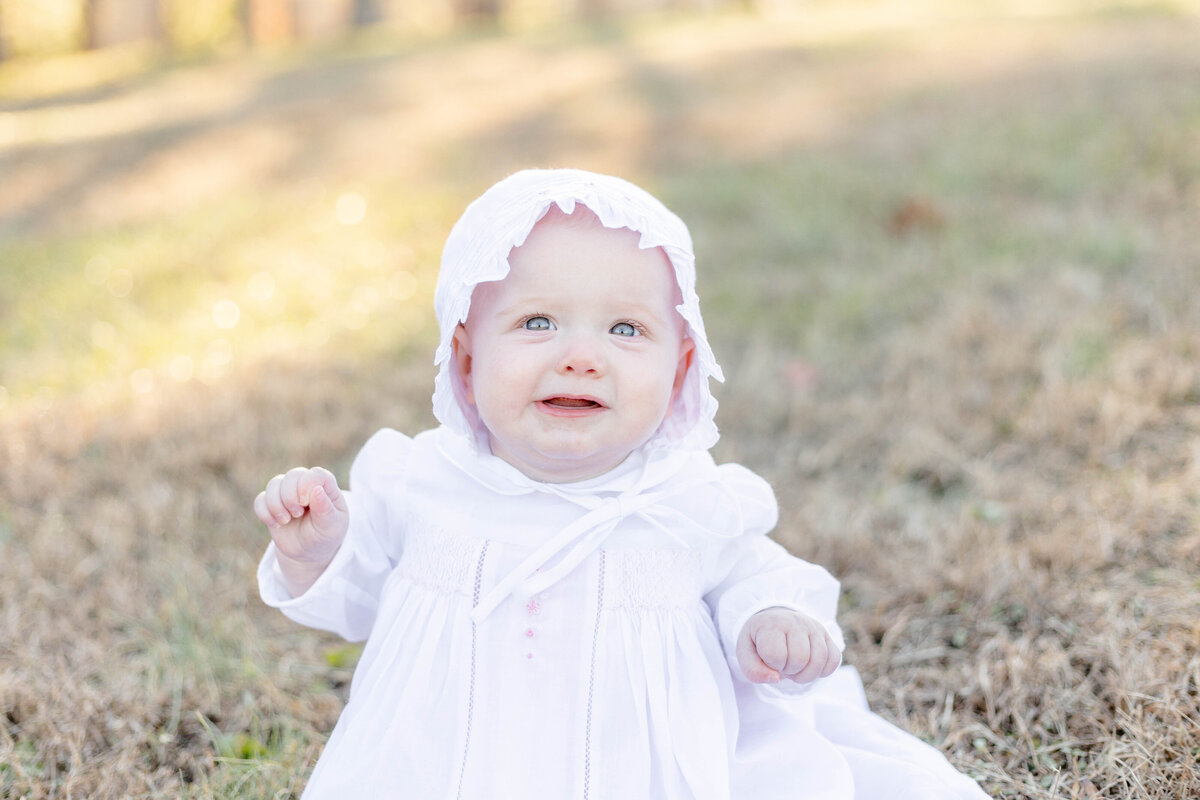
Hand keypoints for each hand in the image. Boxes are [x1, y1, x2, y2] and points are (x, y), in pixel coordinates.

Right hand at [253, 466, 349, 595]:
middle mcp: (306, 485)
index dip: (306, 486)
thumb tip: (316, 489)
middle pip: (292, 476)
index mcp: (326, 487)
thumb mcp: (331, 527)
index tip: (305, 504)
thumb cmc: (325, 536)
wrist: (309, 552)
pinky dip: (264, 513)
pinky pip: (260, 500)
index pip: (315, 474)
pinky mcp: (272, 505)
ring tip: (286, 521)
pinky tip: (275, 524)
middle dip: (290, 496)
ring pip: (274, 484)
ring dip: (276, 504)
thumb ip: (325, 509)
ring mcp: (287, 493)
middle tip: (297, 514)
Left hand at [736, 607, 839, 684]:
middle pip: (800, 659)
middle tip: (782, 664)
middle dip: (790, 670)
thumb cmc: (759, 640)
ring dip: (805, 675)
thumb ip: (752, 670)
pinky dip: (822, 671)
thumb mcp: (745, 652)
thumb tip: (775, 679)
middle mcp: (795, 621)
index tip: (768, 658)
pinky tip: (809, 666)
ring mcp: (814, 627)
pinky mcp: (827, 635)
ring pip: (819, 661)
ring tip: (794, 667)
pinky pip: (834, 660)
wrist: (773, 621)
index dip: (772, 665)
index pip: (776, 655)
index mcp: (772, 624)